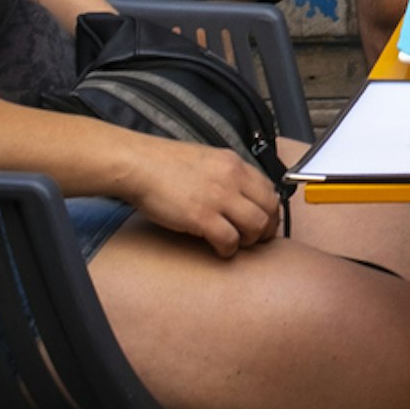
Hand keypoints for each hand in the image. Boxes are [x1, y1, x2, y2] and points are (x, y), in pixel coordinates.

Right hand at [122, 139, 283, 258]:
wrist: (139, 165)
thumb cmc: (165, 164)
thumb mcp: (207, 159)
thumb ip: (227, 174)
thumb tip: (239, 194)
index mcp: (234, 163)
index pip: (269, 189)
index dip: (270, 210)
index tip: (266, 221)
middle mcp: (233, 178)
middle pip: (269, 209)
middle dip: (268, 228)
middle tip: (258, 239)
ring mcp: (219, 198)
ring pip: (256, 225)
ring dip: (250, 240)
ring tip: (237, 244)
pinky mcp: (202, 217)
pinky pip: (229, 240)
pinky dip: (228, 249)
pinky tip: (219, 249)